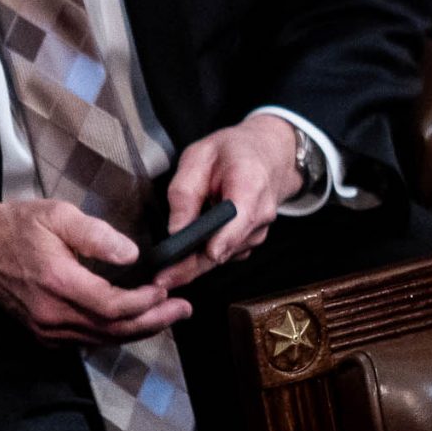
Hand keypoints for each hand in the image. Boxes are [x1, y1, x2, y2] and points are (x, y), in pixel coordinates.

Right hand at [0, 197, 189, 345]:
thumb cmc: (16, 228)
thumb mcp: (58, 215)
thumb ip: (97, 235)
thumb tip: (130, 254)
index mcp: (58, 283)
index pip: (113, 306)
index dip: (145, 303)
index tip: (165, 290)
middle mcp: (52, 312)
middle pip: (114, 329)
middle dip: (154, 321)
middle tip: (182, 310)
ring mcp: (47, 327)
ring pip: (103, 338)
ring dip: (139, 330)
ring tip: (168, 316)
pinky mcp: (44, 332)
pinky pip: (88, 340)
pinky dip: (115, 333)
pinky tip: (135, 322)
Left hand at [156, 114, 299, 290]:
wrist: (270, 154)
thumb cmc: (234, 151)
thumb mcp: (200, 156)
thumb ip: (185, 191)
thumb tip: (175, 230)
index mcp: (250, 187)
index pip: (236, 223)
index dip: (212, 244)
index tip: (184, 261)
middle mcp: (261, 215)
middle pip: (224, 249)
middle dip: (191, 267)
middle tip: (161, 279)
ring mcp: (259, 231)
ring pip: (222, 257)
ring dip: (195, 265)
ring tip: (166, 271)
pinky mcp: (251, 240)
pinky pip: (225, 255)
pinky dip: (204, 258)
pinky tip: (185, 258)